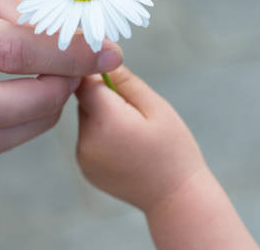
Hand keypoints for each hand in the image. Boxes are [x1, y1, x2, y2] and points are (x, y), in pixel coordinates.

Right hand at [0, 0, 123, 157]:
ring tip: (61, 84)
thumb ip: (32, 19)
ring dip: (38, 118)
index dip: (63, 56)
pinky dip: (21, 126)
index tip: (107, 53)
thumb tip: (89, 51)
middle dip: (47, 98)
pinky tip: (37, 99)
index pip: (4, 50)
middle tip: (79, 77)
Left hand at [75, 66, 204, 211]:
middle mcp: (87, 140)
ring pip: (85, 119)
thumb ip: (126, 82)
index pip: (86, 83)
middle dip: (104, 96)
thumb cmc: (173, 149)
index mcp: (106, 121)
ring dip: (101, 115)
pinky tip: (125, 145)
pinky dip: (101, 135)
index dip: (99, 74)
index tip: (115, 74)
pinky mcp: (85, 168)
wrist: (175, 198)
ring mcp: (83, 157)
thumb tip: (103, 61)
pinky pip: (87, 138)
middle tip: (133, 108)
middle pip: (84, 100)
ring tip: (132, 130)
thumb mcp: (156, 107)